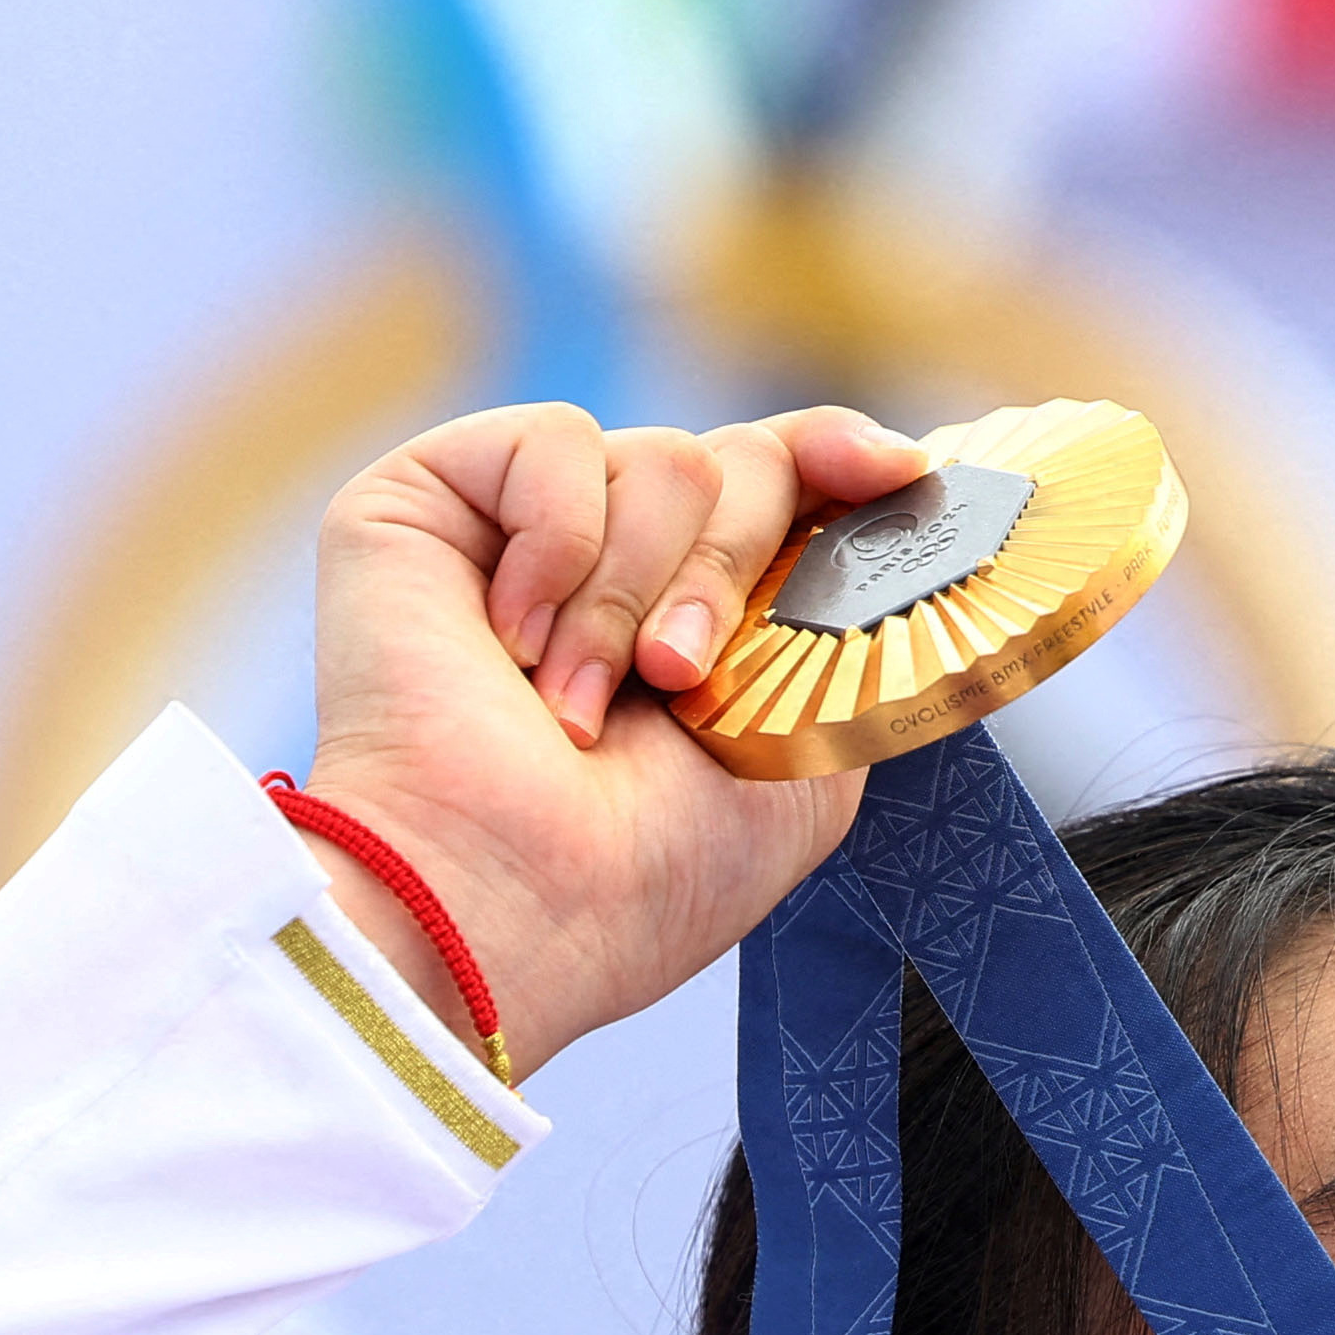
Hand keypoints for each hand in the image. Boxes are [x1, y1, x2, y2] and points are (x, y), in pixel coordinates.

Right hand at [293, 401, 919, 1078]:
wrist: (509, 895)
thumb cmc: (646, 868)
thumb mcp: (808, 756)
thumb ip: (849, 634)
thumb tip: (897, 521)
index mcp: (702, 620)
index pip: (788, 482)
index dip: (841, 457)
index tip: (900, 473)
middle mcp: (619, 563)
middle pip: (743, 461)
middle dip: (731, 573)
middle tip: (676, 682)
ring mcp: (524, 529)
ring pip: (665, 458)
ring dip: (636, 595)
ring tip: (576, 701)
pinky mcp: (434, 496)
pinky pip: (556, 440)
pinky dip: (557, 543)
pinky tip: (511, 642)